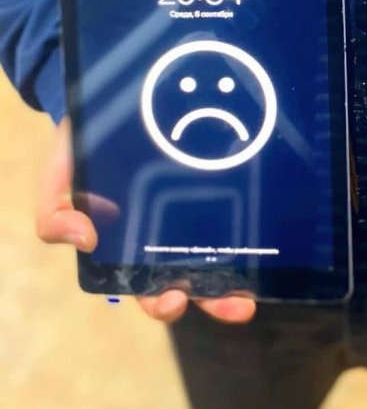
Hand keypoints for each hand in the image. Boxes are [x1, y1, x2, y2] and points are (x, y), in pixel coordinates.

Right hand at [35, 120, 255, 323]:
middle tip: (236, 306)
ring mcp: (200, 211)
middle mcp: (170, 237)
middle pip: (197, 281)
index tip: (173, 299)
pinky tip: (270, 235)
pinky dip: (253, 227)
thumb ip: (54, 212)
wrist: (112, 102)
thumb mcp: (58, 179)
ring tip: (256, 288)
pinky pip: (240, 209)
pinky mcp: (221, 183)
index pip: (150, 288)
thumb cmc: (83, 150)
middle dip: (217, 301)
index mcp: (131, 248)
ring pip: (224, 255)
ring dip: (241, 277)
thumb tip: (85, 240)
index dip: (163, 302)